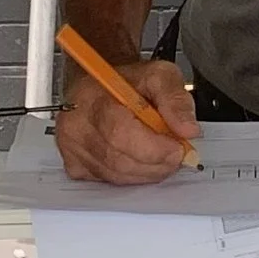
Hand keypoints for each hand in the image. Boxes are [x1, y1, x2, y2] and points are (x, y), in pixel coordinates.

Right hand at [56, 56, 200, 184]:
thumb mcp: (160, 76)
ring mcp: (71, 147)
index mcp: (94, 98)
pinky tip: (138, 159)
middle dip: (156, 163)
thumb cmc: (128, 82)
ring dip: (146, 171)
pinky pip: (109, 181)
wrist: (104, 84)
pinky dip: (131, 176)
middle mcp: (76, 124)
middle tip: (174, 153)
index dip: (155, 149)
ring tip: (159, 154)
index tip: (177, 147)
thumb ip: (176, 99)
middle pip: (119, 160)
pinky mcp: (74, 165)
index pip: (120, 133)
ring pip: (116, 175)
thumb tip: (188, 129)